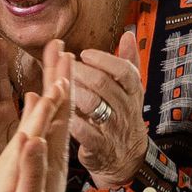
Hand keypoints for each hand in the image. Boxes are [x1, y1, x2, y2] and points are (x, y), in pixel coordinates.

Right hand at [2, 40, 73, 191]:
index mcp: (49, 154)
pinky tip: (43, 96)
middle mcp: (52, 149)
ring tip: (58, 60)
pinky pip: (47, 124)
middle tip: (62, 45)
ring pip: (55, 111)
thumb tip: (33, 138)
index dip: (60, 83)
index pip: (58, 112)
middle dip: (61, 73)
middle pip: (59, 104)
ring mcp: (49, 153)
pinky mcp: (43, 159)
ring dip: (56, 84)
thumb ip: (30, 169)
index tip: (62, 55)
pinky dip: (47, 104)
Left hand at [71, 27, 148, 187]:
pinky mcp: (99, 148)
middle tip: (63, 64)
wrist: (127, 159)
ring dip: (74, 91)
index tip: (84, 52)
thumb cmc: (123, 117)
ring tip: (58, 82)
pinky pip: (85, 132)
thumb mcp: (131, 91)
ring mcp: (113, 129)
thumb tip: (128, 33)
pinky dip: (72, 120)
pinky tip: (59, 109)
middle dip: (81, 71)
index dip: (104, 60)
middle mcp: (125, 110)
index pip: (125, 71)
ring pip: (93, 105)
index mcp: (133, 93)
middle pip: (104, 85)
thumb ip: (129, 62)